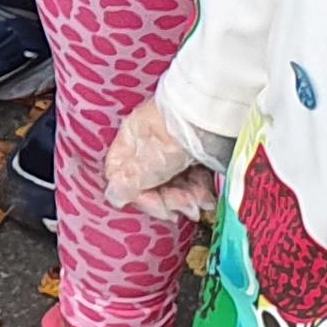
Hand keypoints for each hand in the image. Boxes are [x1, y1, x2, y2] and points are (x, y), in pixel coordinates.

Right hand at [104, 98, 217, 218]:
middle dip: (171, 200)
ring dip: (188, 199)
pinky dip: (201, 191)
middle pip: (153, 184)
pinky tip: (208, 197)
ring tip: (201, 202)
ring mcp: (175, 150)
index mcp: (131, 141)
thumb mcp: (146, 162)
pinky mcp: (197, 155)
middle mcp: (150, 145)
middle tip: (186, 208)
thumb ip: (128, 182)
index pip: (125, 178)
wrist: (213, 119)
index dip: (141, 198)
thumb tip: (114, 196)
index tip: (159, 208)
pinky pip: (194, 179)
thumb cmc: (173, 136)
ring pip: (175, 184)